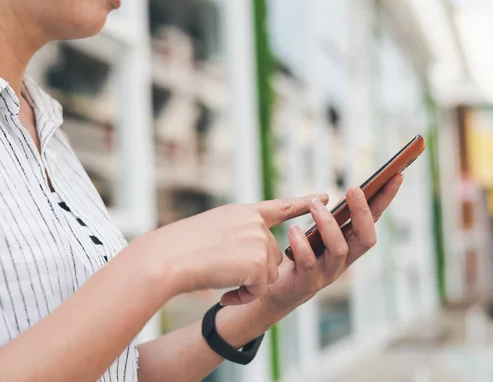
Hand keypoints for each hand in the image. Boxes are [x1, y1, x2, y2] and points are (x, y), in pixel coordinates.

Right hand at [148, 194, 328, 301]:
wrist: (168, 258)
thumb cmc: (180, 247)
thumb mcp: (214, 229)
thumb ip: (240, 234)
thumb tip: (259, 258)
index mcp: (244, 212)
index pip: (280, 207)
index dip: (303, 202)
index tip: (324, 197)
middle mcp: (255, 223)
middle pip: (271, 255)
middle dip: (253, 270)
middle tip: (223, 270)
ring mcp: (258, 241)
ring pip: (268, 273)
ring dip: (249, 283)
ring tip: (222, 277)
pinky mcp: (258, 263)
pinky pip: (261, 289)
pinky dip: (245, 295)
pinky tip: (226, 289)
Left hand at [230, 175, 402, 312]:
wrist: (272, 289)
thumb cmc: (293, 256)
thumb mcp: (310, 232)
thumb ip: (320, 218)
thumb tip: (323, 196)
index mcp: (348, 243)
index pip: (373, 219)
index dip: (385, 199)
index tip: (396, 175)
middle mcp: (344, 259)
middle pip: (366, 237)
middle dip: (363, 212)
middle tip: (353, 188)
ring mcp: (328, 273)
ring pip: (340, 249)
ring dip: (328, 223)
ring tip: (314, 204)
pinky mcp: (308, 283)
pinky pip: (309, 263)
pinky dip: (302, 244)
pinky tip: (293, 230)